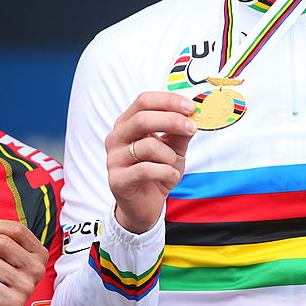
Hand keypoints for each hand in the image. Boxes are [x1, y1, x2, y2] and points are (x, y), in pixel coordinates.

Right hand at [105, 91, 196, 233]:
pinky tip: (172, 175)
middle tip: (191, 128)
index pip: (144, 101)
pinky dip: (165, 172)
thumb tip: (192, 114)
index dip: (168, 101)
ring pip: (147, 146)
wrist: (145, 205)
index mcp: (127, 123)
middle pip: (142, 119)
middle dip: (172, 120)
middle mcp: (116, 137)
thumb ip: (180, 131)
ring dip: (169, 155)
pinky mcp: (117, 180)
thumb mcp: (174, 148)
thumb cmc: (158, 171)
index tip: (190, 107)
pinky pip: (145, 170)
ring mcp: (113, 159)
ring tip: (174, 164)